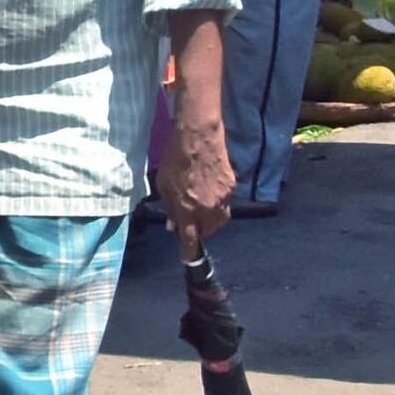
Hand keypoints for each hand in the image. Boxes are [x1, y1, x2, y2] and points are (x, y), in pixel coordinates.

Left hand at [160, 100, 234, 251]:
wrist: (198, 137)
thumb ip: (169, 207)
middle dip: (200, 230)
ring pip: (220, 219)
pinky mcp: (231, 187)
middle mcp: (207, 209)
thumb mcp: (163, 185)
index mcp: (187, 210)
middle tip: (192, 220)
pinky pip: (225, 203)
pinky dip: (218, 203)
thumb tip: (173, 225)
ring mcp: (222, 199)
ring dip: (211, 219)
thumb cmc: (174, 159)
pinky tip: (209, 190)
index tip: (188, 257)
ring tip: (201, 207)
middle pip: (208, 231)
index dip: (190, 252)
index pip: (190, 241)